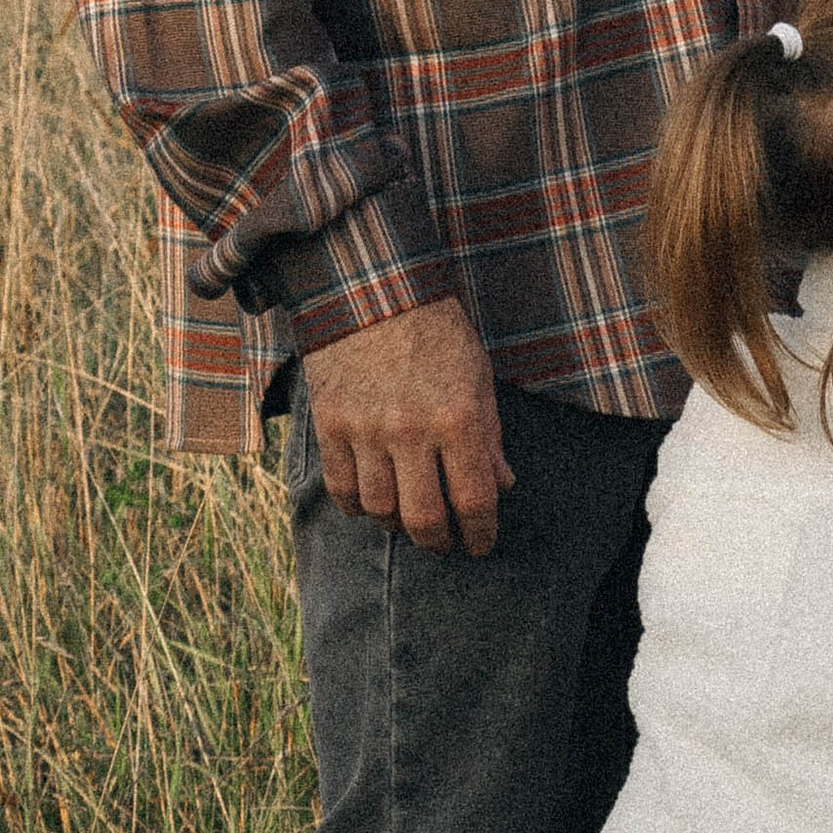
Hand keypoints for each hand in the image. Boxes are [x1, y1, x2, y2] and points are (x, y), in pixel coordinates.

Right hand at [300, 299, 512, 556]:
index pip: (474, 500)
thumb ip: (490, 435)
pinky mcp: (330, 423)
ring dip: (397, 525)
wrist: (371, 288)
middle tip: (444, 544)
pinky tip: (371, 504)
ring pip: (380, 509)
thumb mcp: (478, 377)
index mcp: (457, 420)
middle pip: (424, 518)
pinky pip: (341, 487)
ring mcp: (366, 429)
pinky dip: (357, 506)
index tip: (481, 543)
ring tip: (407, 521)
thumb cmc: (435, 332)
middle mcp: (411, 431)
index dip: (480, 533)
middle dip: (438, 542)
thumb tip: (503, 485)